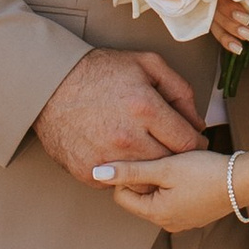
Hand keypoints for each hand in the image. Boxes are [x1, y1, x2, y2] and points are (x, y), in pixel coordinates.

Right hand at [32, 48, 203, 182]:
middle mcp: (127, 138)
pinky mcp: (88, 172)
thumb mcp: (146, 64)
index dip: (196, 144)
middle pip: (169, 165)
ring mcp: (106, 159)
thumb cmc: (100, 71)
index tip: (195, 143)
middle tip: (171, 147)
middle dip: (176, 157)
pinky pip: (119, 183)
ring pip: (146, 181)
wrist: (49, 84)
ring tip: (147, 152)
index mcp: (145, 108)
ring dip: (152, 171)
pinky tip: (121, 155)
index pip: (188, 142)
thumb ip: (180, 90)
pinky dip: (125, 174)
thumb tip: (198, 123)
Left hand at [102, 147, 245, 232]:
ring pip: (158, 196)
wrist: (246, 180)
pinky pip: (174, 199)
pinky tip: (190, 173)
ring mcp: (183, 221)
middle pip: (140, 196)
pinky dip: (177, 185)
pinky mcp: (195, 214)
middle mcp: (167, 223)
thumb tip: (97, 173)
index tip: (148, 158)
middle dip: (147, 176)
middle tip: (165, 159)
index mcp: (156, 214)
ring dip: (162, 179)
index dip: (130, 173)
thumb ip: (130, 170)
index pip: (122, 195)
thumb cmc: (207, 172)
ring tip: (179, 165)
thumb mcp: (165, 167)